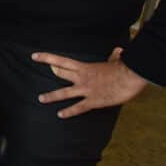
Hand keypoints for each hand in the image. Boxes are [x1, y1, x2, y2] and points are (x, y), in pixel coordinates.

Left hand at [32, 47, 148, 117]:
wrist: (130, 77)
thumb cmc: (125, 68)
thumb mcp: (117, 60)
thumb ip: (114, 56)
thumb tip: (119, 50)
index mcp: (85, 67)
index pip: (61, 61)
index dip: (47, 58)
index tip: (35, 56)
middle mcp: (82, 78)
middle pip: (60, 74)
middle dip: (49, 73)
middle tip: (37, 73)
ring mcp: (86, 90)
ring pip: (64, 93)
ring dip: (51, 96)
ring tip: (41, 98)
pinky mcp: (93, 101)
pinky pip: (78, 108)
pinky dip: (69, 111)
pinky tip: (60, 115)